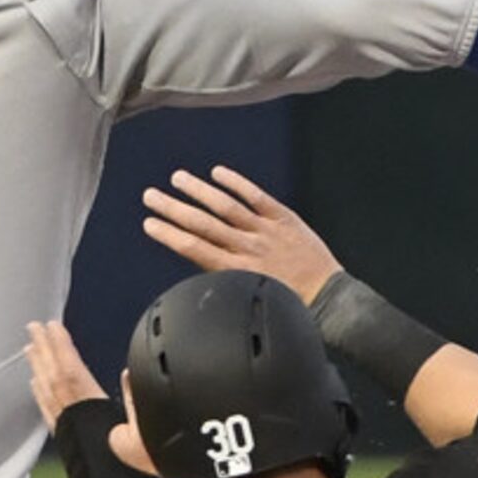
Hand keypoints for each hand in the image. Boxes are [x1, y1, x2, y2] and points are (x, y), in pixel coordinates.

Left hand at [27, 321, 156, 475]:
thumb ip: (134, 402)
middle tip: (33, 326)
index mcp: (91, 411)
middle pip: (53, 377)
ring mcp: (65, 429)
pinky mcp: (63, 440)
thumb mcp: (144, 433)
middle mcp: (73, 417)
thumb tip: (127, 373)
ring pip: (46, 391)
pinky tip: (35, 383)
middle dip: (44, 350)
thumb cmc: (133, 472)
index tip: (53, 325)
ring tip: (30, 347)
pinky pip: (46, 409)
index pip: (72, 371)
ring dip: (38, 367)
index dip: (61, 347)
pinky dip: (39, 392)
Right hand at [141, 166, 342, 305]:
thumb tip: (201, 263)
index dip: (169, 234)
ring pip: (225, 206)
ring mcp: (265, 230)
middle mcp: (247, 248)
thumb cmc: (289, 304)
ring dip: (199, 191)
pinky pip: (256, 196)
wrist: (328, 300)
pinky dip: (236, 183)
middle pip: (202, 224)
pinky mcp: (284, 218)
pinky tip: (217, 173)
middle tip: (151, 196)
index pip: (194, 249)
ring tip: (177, 179)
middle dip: (173, 209)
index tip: (150, 223)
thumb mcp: (250, 297)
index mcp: (236, 271)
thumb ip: (226, 278)